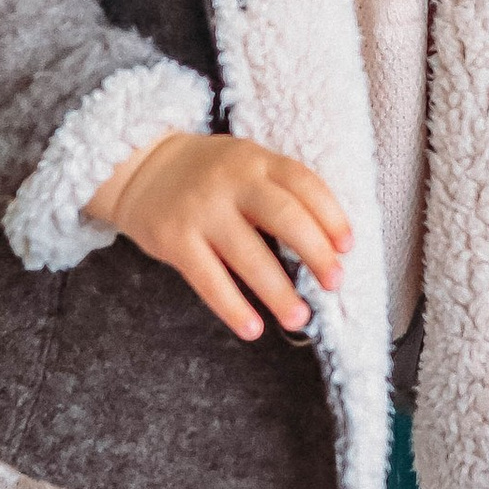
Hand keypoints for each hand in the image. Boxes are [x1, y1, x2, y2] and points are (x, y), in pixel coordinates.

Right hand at [90, 131, 350, 341]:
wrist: (140, 168)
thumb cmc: (208, 174)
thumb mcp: (245, 162)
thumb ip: (279, 191)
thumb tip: (327, 245)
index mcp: (255, 160)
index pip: (303, 183)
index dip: (331, 216)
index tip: (347, 247)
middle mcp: (230, 182)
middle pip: (284, 217)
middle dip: (315, 253)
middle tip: (334, 283)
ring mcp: (201, 211)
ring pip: (249, 256)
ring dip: (279, 293)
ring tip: (299, 318)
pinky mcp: (174, 239)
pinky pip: (209, 280)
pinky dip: (233, 308)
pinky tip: (252, 328)